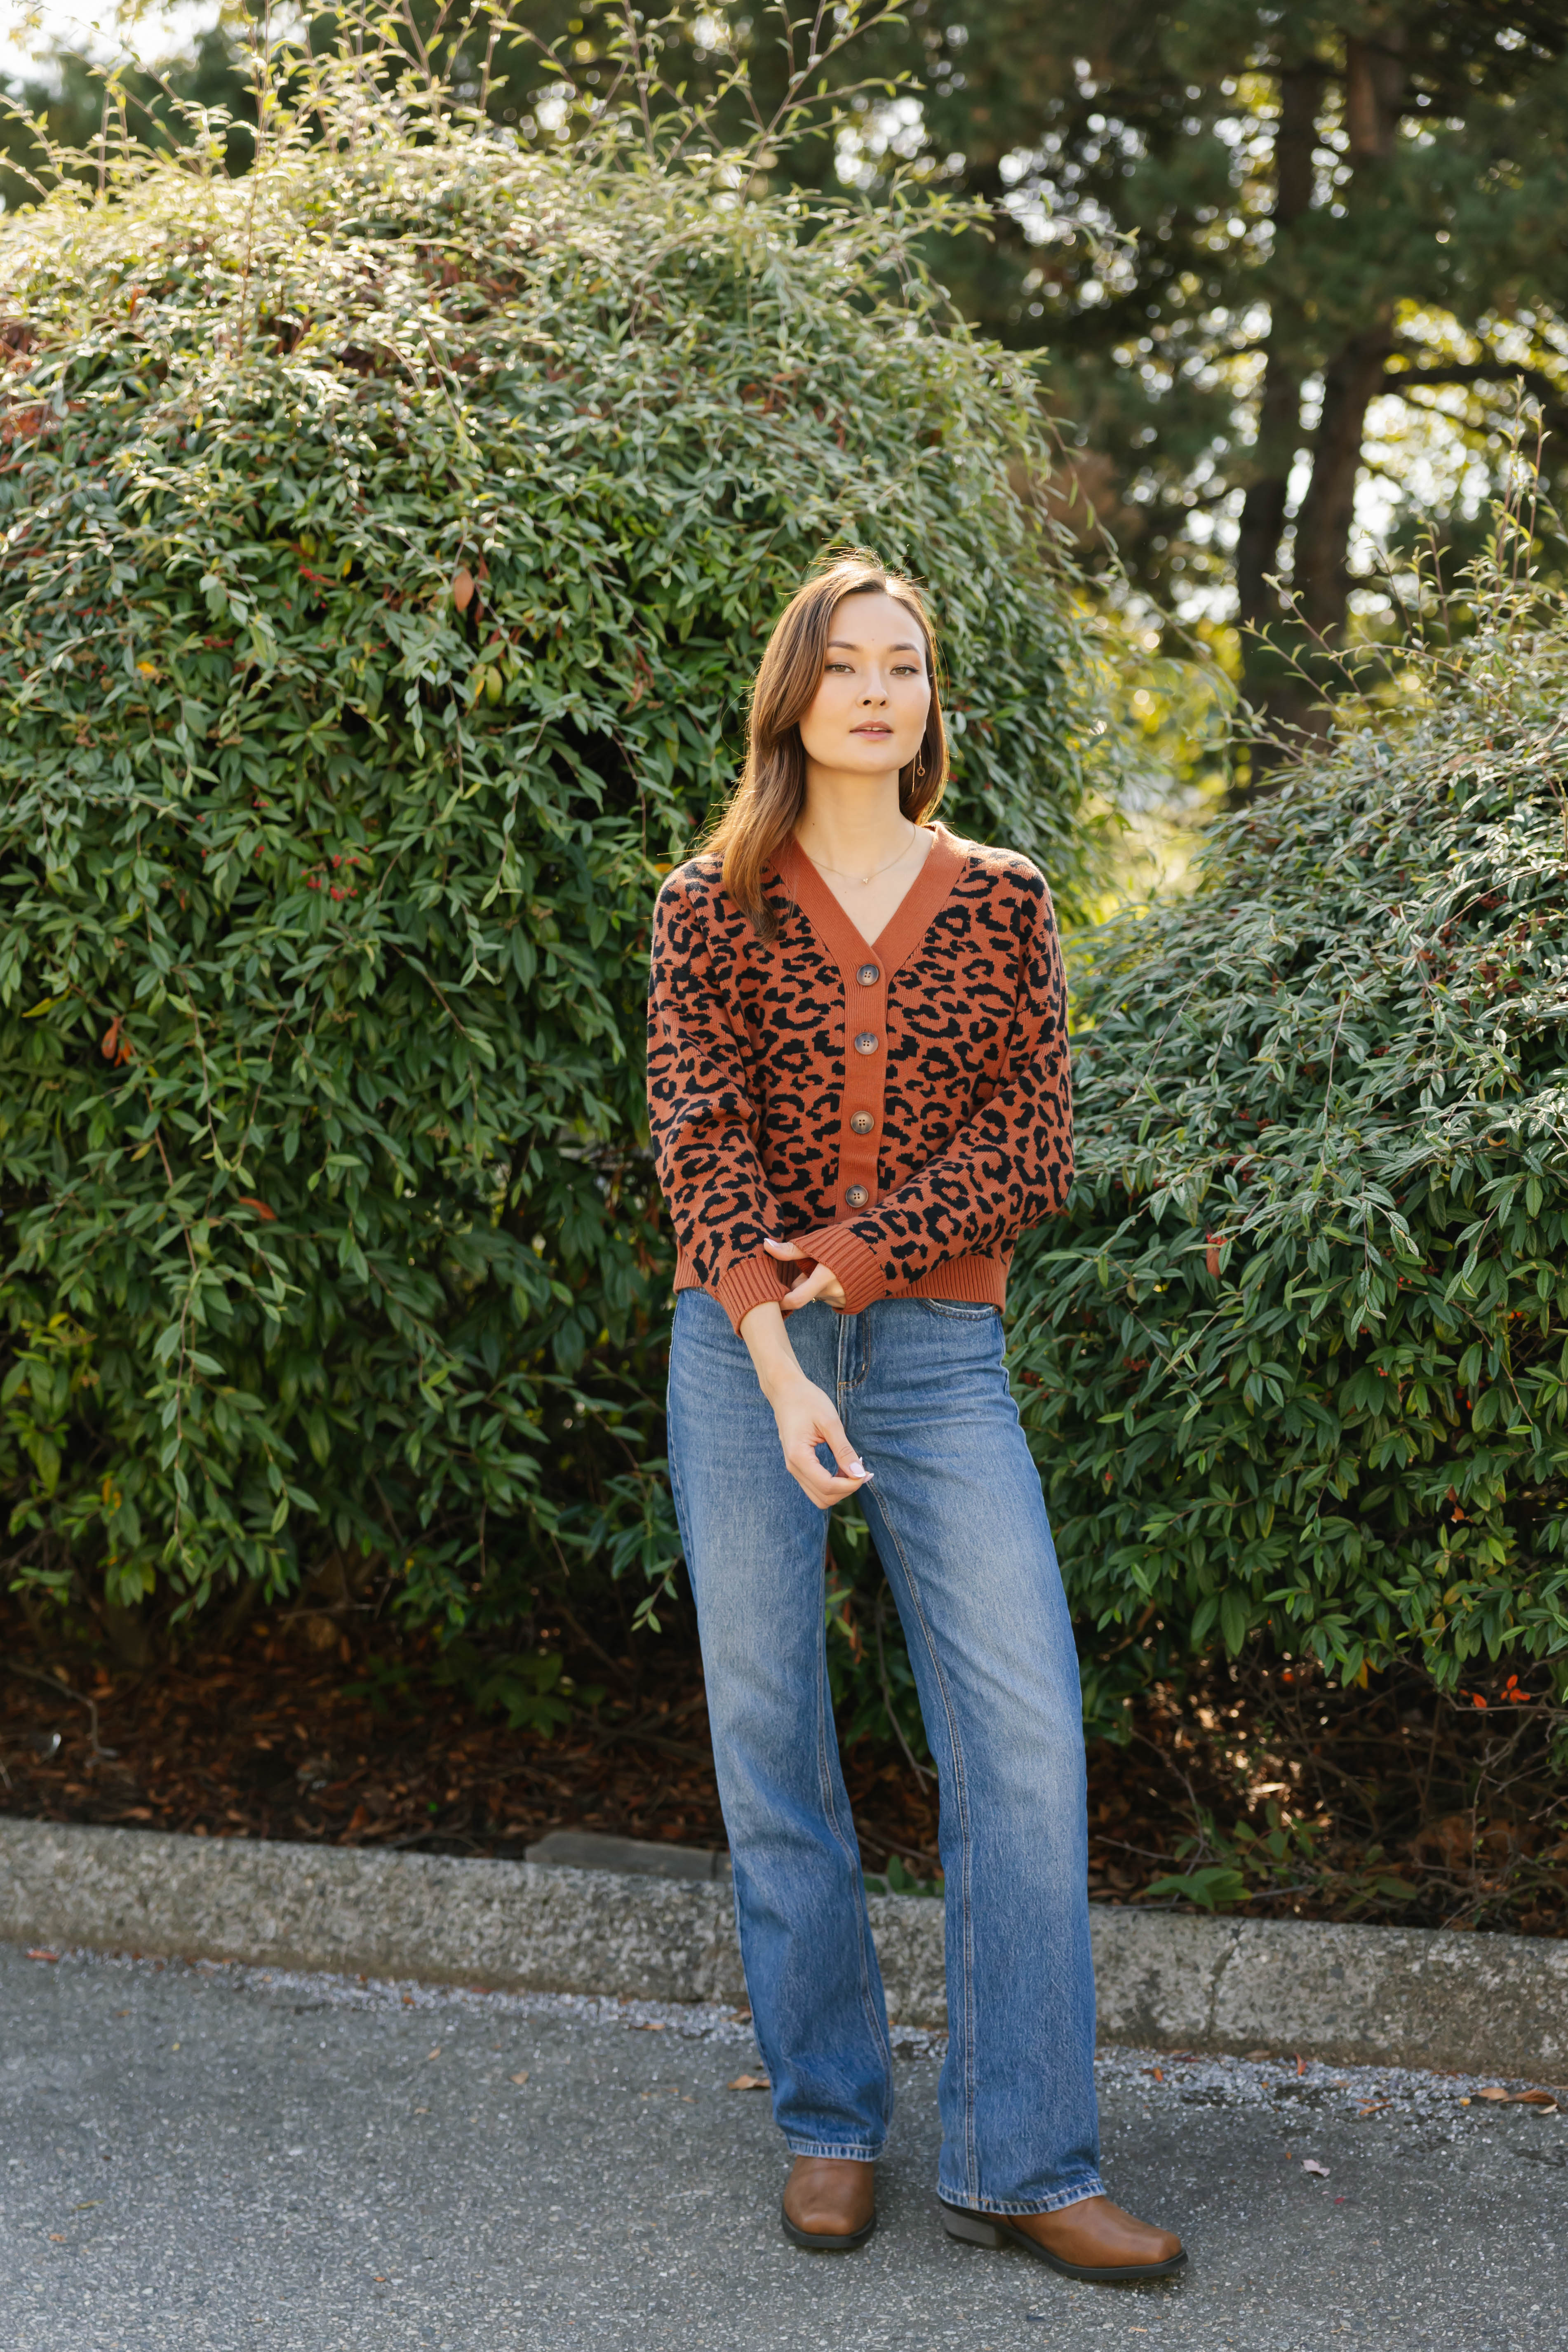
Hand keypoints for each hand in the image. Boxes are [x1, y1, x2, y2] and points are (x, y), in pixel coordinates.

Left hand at [763, 1235, 846, 1313]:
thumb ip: (791, 1249)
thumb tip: (765, 1245)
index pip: (796, 1299)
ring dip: (817, 1285)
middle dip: (803, 1283)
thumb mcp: (818, 1242)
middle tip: (809, 1266)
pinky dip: (830, 1288)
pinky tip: (840, 1274)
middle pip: (807, 1293)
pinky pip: (832, 1297)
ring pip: (820, 1295)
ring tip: (830, 1266)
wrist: (882, 1247)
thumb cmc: (848, 1240)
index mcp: (824, 1277)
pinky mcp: (852, 1301)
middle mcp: (834, 1292)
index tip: (774, 1296)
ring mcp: (845, 1298)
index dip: (782, 1301)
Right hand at [765, 1369, 871, 1509]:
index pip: (828, 1487)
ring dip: (840, 1489)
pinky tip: (844, 1467)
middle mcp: (793, 1467)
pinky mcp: (798, 1465)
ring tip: (854, 1469)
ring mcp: (794, 1468)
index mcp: (799, 1457)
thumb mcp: (830, 1422)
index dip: (850, 1485)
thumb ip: (843, 1450)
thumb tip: (858, 1473)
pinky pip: (816, 1485)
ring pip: (819, 1496)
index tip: (866, 1472)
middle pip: (824, 1498)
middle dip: (846, 1490)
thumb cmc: (807, 1401)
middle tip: (863, 1471)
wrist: (785, 1391)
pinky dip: (833, 1483)